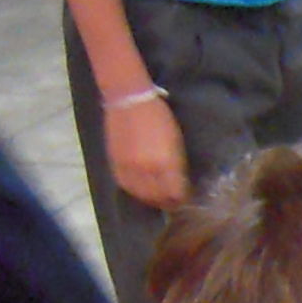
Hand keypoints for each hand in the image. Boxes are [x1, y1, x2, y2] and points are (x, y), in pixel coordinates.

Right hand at [104, 93, 189, 208]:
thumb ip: (178, 165)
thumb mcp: (176, 141)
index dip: (182, 199)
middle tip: (172, 203)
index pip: (176, 193)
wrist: (129, 99)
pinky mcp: (115, 163)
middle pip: (158, 198)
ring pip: (141, 195)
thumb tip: (180, 184)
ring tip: (157, 198)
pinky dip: (135, 191)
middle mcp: (147, 169)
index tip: (186, 199)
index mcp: (166, 162)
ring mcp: (129, 168)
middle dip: (167, 202)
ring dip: (151, 200)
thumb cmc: (158, 116)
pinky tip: (140, 191)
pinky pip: (125, 186)